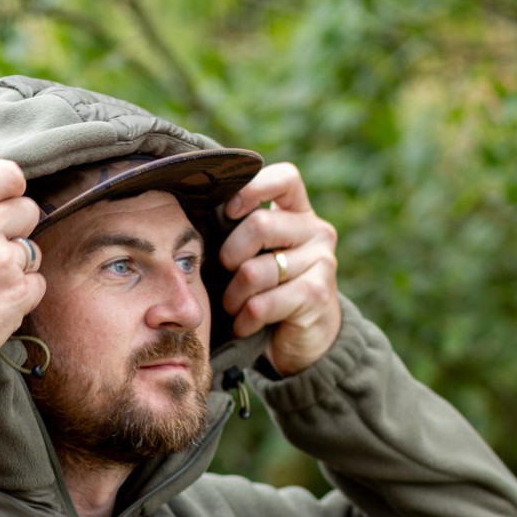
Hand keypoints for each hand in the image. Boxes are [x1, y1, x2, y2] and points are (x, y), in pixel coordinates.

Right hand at [0, 159, 45, 357]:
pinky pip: (37, 283)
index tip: (3, 207)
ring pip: (33, 250)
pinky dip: (22, 295)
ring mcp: (2, 260)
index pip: (8, 174)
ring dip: (17, 266)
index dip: (11, 191)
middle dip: (17, 229)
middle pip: (28, 210)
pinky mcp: (17, 292)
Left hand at [218, 162, 340, 375]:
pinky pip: (260, 304)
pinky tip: (245, 325)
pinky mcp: (315, 295)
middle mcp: (316, 232)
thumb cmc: (271, 292)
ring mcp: (321, 262)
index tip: (230, 211)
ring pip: (253, 272)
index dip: (253, 189)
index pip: (285, 178)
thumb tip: (196, 213)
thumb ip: (242, 232)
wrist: (306, 339)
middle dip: (229, 256)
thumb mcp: (260, 255)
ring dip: (233, 297)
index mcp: (300, 213)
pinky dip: (243, 320)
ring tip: (234, 308)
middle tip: (226, 276)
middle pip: (258, 226)